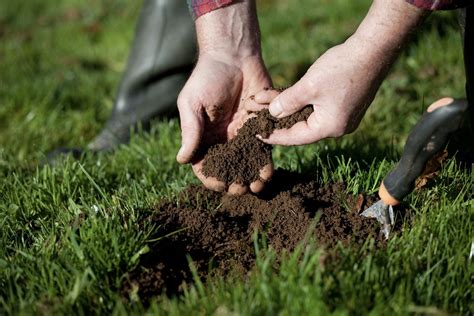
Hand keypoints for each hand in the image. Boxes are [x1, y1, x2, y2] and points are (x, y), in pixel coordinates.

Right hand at [176, 54, 272, 194]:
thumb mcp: (192, 103)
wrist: (233, 55)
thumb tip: (182, 160)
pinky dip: (265, 161)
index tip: (219, 184)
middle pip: (228, 168)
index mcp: (202, 136)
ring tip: (258, 186)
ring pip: (247, 162)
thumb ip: (190, 131)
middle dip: (234, 181)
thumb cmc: (207, 77)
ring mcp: (241, 133)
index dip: (211, 177)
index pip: (204, 164)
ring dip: (252, 176)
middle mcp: (222, 138)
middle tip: (241, 189)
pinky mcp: (259, 125)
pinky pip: (263, 147)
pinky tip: (268, 171)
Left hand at [256, 0, 425, 144]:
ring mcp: (342, 116)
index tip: (256, 134)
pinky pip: (316, 108)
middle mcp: (337, 127)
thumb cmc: (341, 68)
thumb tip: (272, 114)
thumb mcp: (308, 87)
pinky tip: (285, 95)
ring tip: (266, 101)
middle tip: (256, 117)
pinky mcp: (344, 104)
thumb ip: (287, 102)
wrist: (373, 50)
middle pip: (300, 127)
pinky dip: (300, 102)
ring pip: (307, 116)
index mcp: (329, 128)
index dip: (273, 135)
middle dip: (277, 119)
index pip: (295, 138)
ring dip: (287, 107)